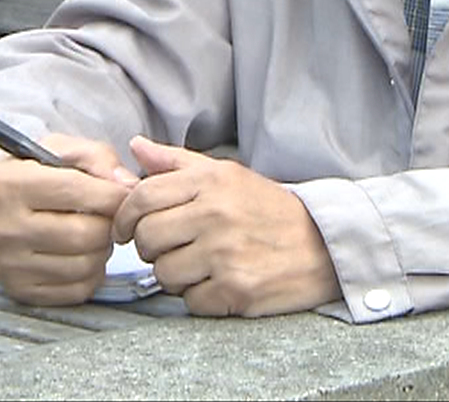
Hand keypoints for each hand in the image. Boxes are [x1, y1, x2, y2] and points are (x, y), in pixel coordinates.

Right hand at [0, 133, 137, 305]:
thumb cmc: (26, 176)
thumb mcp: (56, 150)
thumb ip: (96, 158)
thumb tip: (128, 184)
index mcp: (11, 184)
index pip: (77, 191)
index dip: (113, 194)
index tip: (125, 194)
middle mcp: (5, 228)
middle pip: (84, 234)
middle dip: (109, 224)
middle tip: (107, 216)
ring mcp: (10, 265)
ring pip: (84, 265)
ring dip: (102, 250)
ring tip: (93, 233)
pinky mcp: (20, 290)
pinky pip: (76, 290)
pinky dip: (91, 273)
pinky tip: (82, 255)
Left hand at [112, 136, 339, 316]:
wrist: (324, 244)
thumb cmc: (270, 210)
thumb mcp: (228, 175)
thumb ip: (177, 163)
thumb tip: (135, 147)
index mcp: (210, 181)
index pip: (142, 197)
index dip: (124, 217)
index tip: (125, 230)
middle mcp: (215, 214)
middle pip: (147, 238)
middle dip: (151, 249)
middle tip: (172, 249)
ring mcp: (225, 253)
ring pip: (164, 273)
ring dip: (176, 276)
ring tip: (201, 266)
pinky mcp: (236, 289)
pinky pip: (190, 301)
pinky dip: (200, 297)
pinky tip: (220, 283)